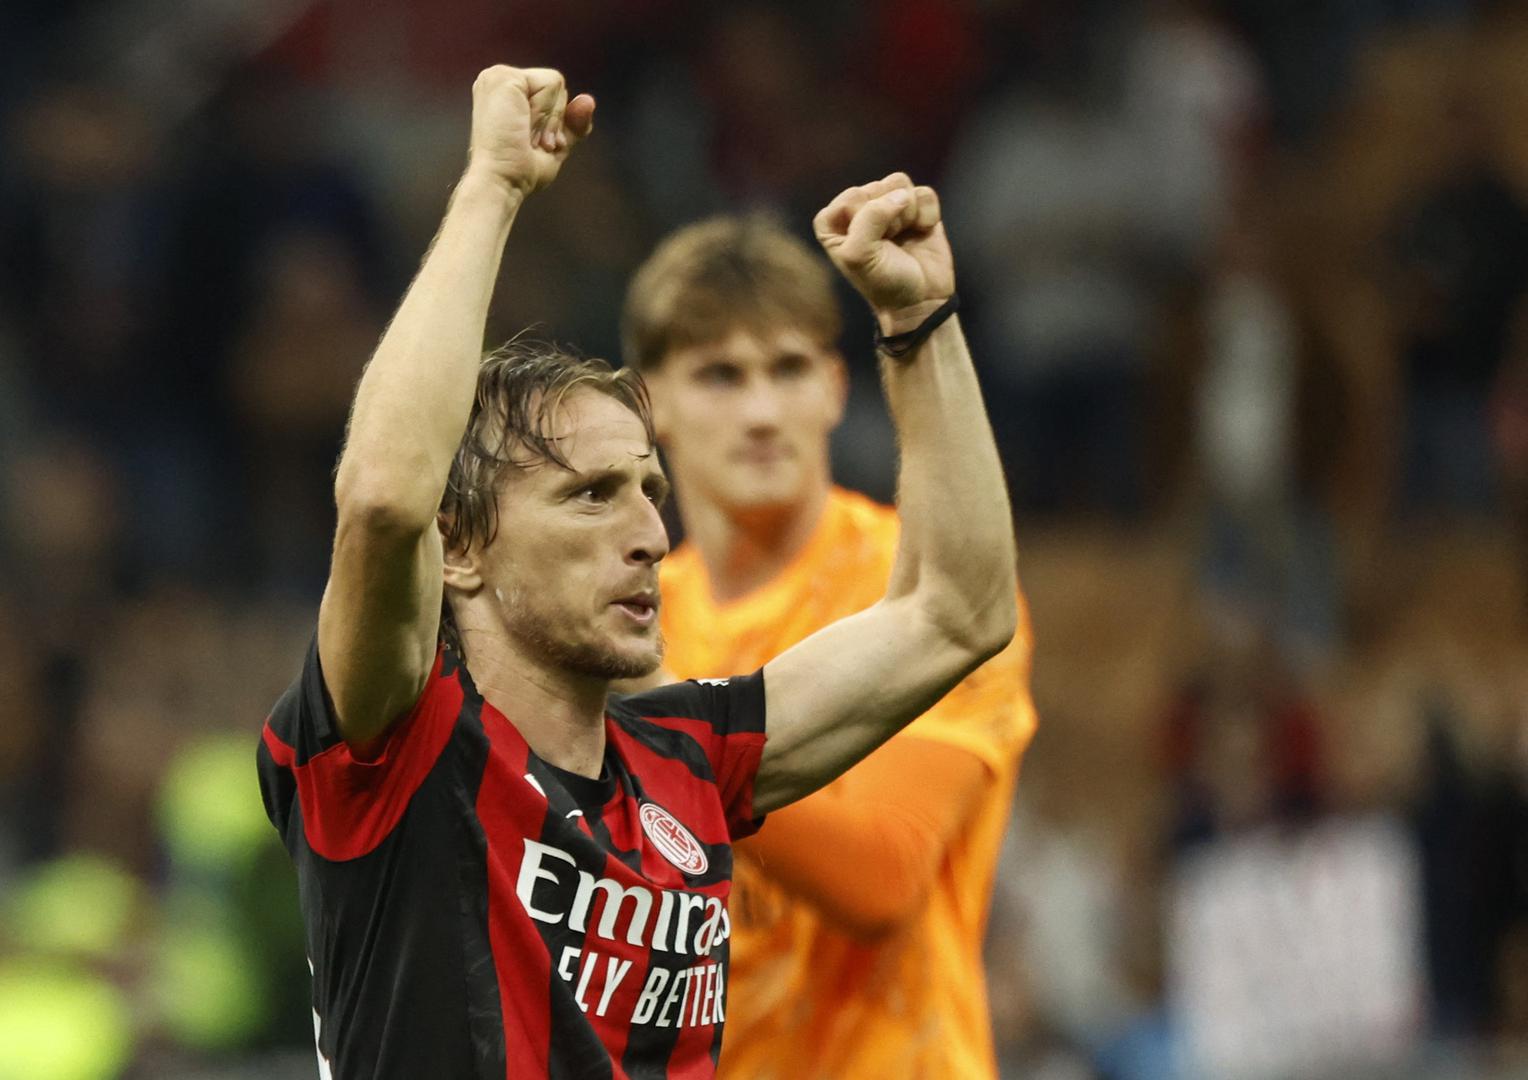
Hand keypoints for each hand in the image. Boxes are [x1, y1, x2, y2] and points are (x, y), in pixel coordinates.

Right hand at [466, 65, 594, 197]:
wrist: (502, 181)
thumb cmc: (520, 171)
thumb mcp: (554, 146)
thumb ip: (571, 124)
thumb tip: (589, 101)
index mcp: (504, 92)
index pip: (550, 91)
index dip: (553, 121)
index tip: (535, 145)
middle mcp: (497, 79)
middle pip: (555, 85)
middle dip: (553, 120)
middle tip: (530, 142)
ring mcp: (498, 75)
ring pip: (555, 83)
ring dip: (549, 119)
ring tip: (525, 136)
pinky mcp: (505, 77)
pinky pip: (552, 83)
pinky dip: (546, 112)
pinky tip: (524, 127)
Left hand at [813, 173, 954, 334]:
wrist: (920, 302)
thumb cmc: (883, 283)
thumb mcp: (859, 255)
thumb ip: (870, 218)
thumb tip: (901, 195)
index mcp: (833, 221)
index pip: (852, 196)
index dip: (866, 221)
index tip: (870, 246)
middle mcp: (859, 209)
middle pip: (877, 187)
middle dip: (888, 218)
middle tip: (889, 246)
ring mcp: (889, 207)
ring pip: (900, 185)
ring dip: (907, 214)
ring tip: (903, 237)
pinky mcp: (918, 208)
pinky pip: (924, 193)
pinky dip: (927, 215)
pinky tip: (921, 232)